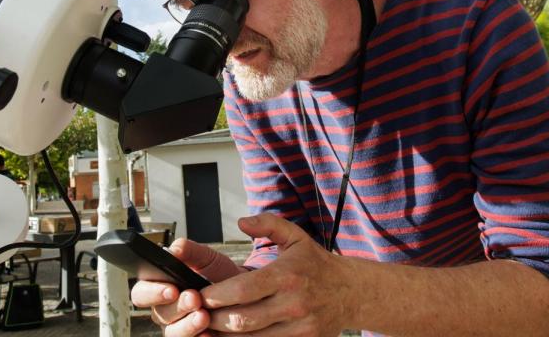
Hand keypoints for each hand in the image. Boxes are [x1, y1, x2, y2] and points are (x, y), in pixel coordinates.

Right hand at [130, 237, 243, 335]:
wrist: (242, 295)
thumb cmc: (218, 276)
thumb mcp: (207, 259)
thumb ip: (190, 251)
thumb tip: (174, 249)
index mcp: (160, 288)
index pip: (142, 293)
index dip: (153, 292)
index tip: (171, 289)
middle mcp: (165, 311)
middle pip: (158, 314)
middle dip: (176, 307)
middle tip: (194, 298)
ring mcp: (178, 328)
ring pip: (172, 333)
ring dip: (188, 325)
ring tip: (205, 316)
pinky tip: (210, 333)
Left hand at [200, 214, 351, 336]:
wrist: (352, 291)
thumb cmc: (316, 264)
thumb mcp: (295, 236)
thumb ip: (267, 224)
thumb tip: (242, 222)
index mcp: (286, 275)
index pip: (242, 290)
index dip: (215, 296)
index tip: (199, 295)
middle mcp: (293, 303)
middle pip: (243, 320)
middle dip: (214, 319)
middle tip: (196, 313)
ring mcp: (299, 327)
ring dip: (225, 336)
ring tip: (208, 327)